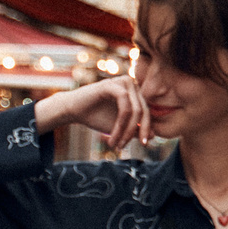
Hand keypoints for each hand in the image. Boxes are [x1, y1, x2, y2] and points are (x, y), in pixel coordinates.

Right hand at [36, 77, 152, 150]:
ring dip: (126, 130)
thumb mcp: (119, 127)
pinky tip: (112, 136)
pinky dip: (120, 124)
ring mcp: (123, 82)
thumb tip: (155, 135)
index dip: (146, 129)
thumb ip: (135, 129)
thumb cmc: (95, 116)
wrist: (72, 111)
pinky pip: (125, 107)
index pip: (147, 112)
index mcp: (134, 92)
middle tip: (124, 146)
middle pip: (143, 111)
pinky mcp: (113, 84)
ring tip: (116, 143)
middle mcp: (131, 84)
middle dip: (134, 132)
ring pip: (135, 111)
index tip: (144, 144)